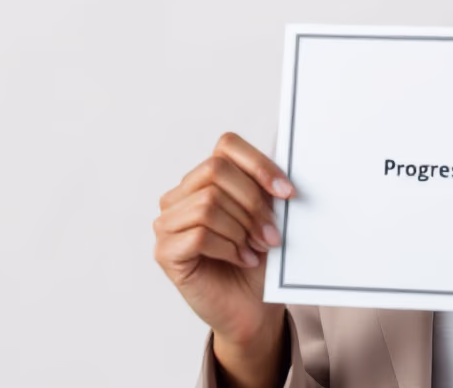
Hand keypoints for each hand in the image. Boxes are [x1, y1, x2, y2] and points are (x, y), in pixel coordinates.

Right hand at [155, 132, 294, 350]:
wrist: (252, 308)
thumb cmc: (259, 260)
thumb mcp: (267, 216)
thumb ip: (266, 189)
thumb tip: (280, 172)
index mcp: (205, 178)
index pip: (226, 145)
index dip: (259, 164)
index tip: (287, 193)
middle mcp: (180, 195)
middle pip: (216, 171)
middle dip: (252, 203)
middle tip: (272, 234)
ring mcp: (167, 223)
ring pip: (208, 203)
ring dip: (241, 228)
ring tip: (256, 249)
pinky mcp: (165, 252)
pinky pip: (199, 234)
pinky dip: (228, 247)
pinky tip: (242, 259)